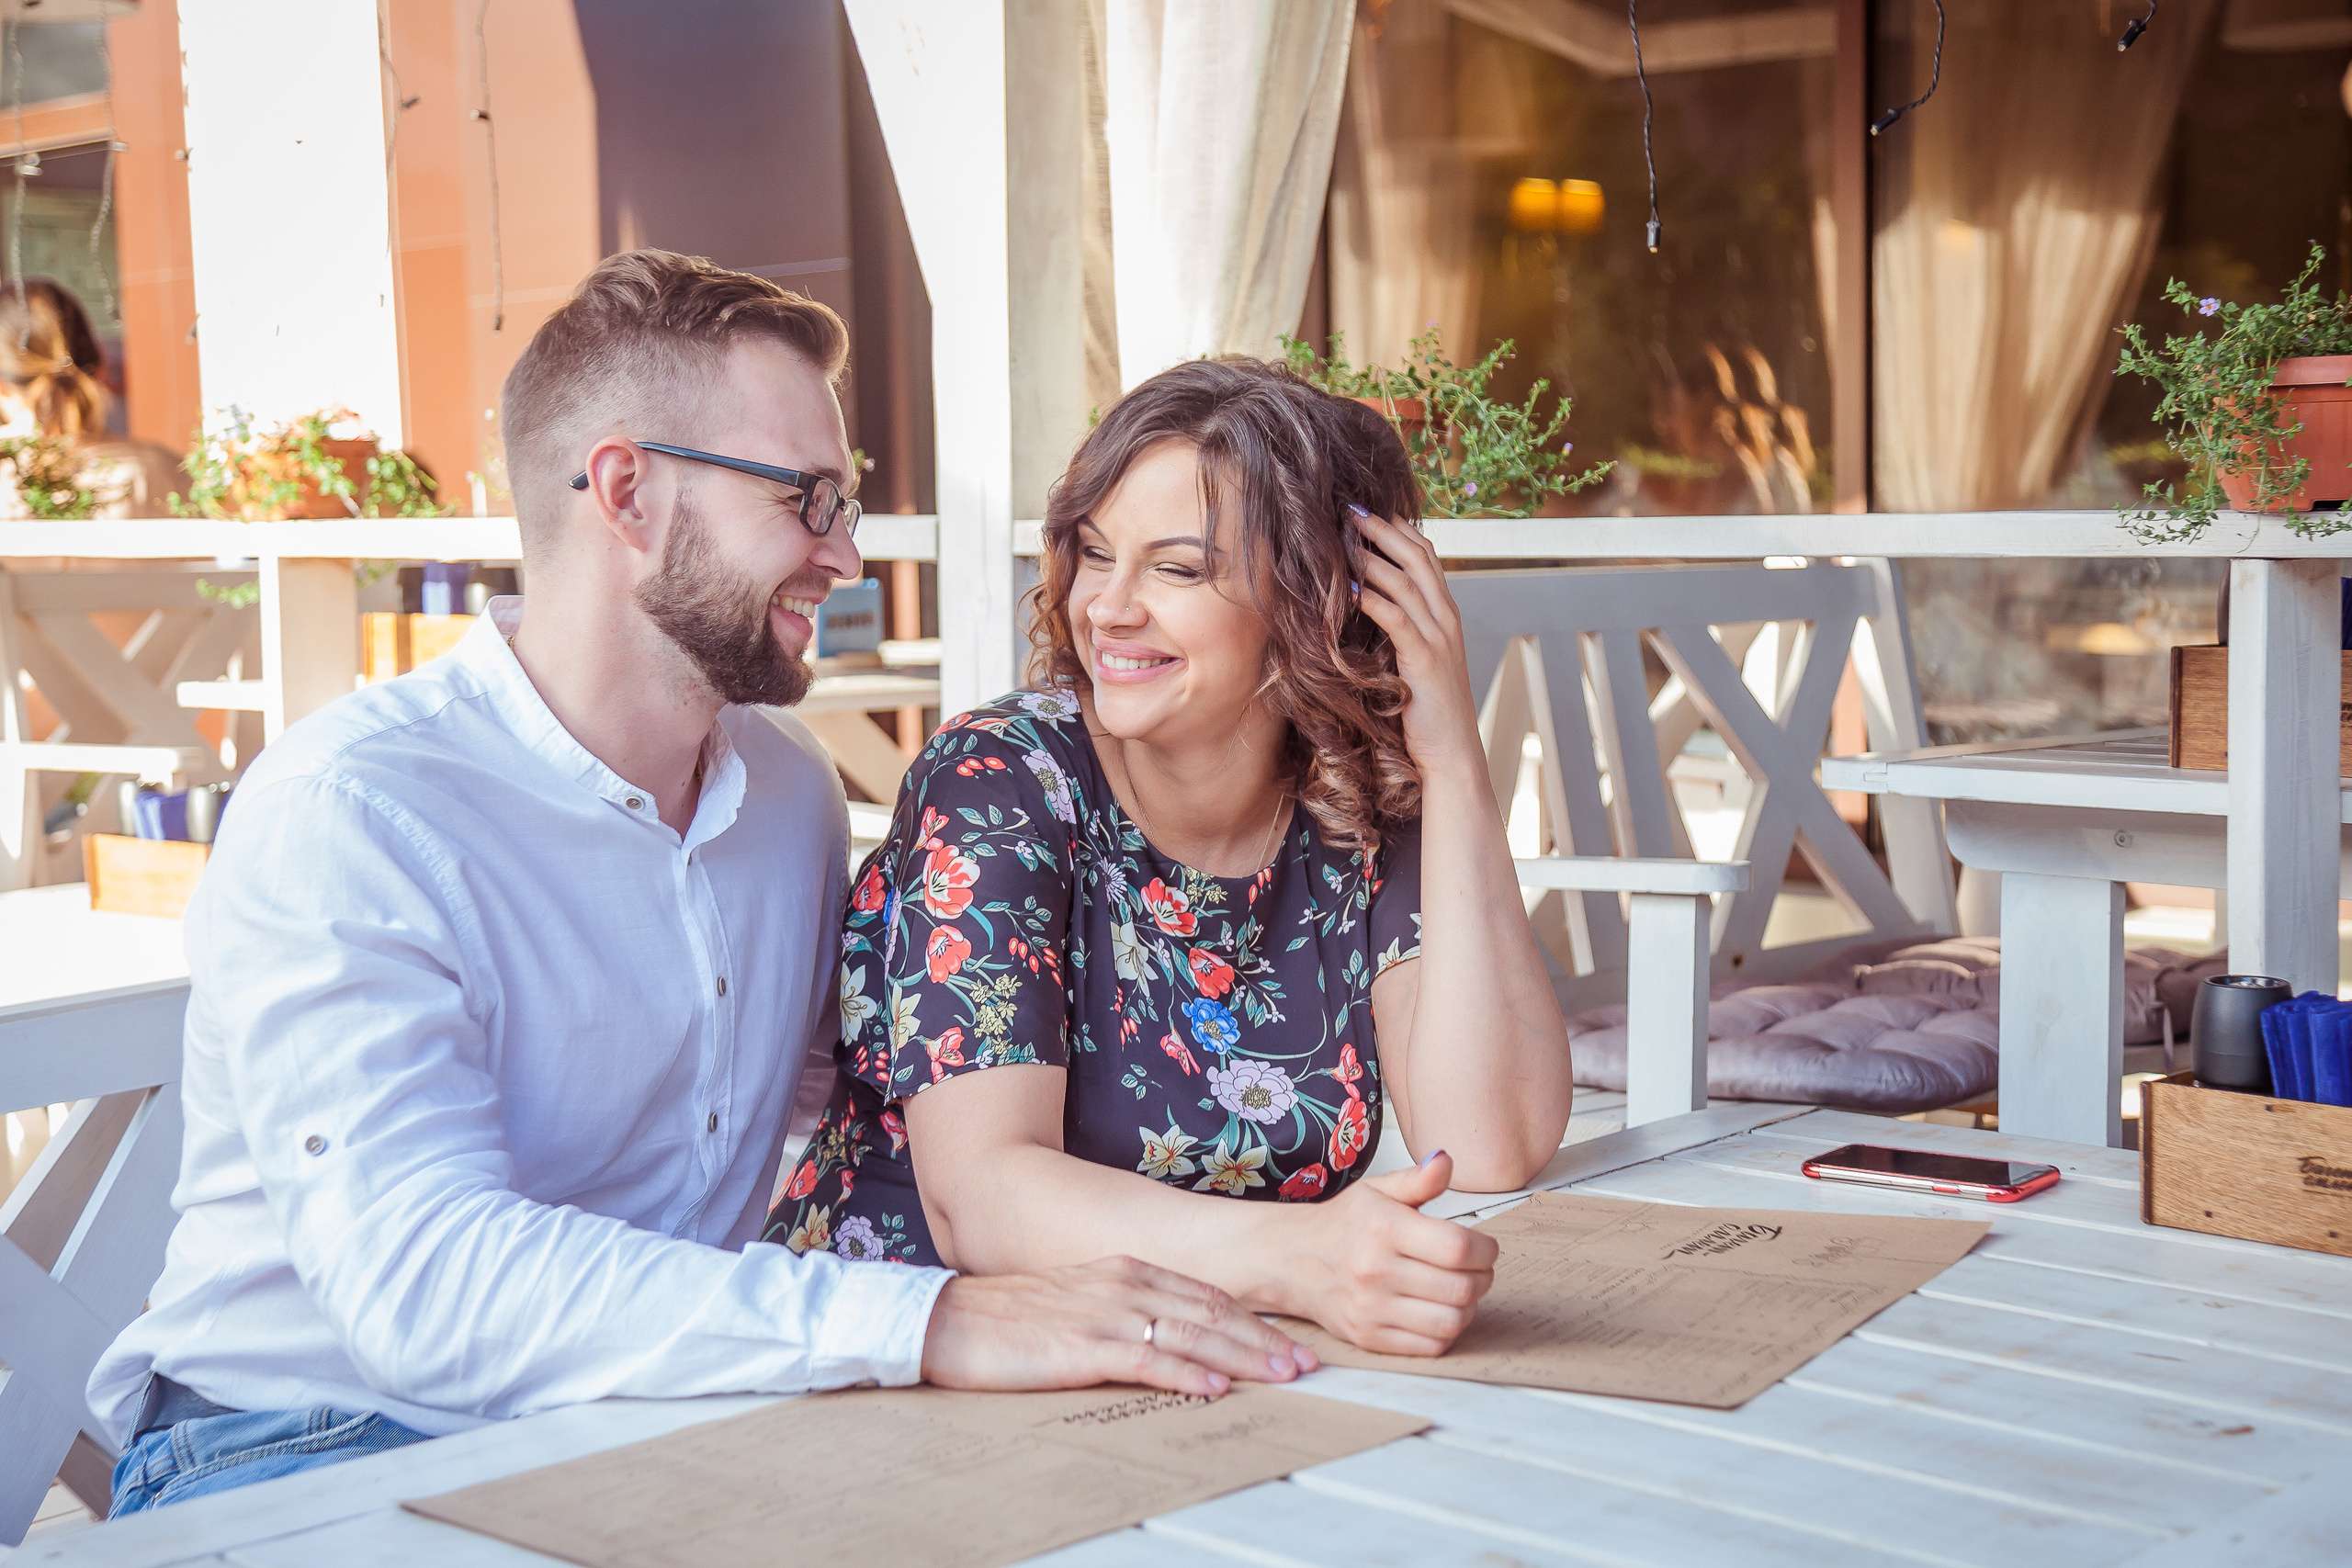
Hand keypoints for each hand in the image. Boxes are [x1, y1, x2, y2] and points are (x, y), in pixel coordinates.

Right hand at [919, 1255, 1318, 1396]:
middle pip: (1210, 1312)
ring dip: (1242, 1357)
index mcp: (1123, 1270)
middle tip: (1305, 1363)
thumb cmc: (1009, 1318)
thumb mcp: (1077, 1304)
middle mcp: (1122, 1284)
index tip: (1288, 1342)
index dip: (1252, 1320)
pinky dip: (1185, 1375)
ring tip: (1280, 1376)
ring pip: (1190, 1334)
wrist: (946, 1319)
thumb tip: (1169, 1343)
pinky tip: (1213, 1387)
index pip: (1205, 1295)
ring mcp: (1104, 1314)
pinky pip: (1145, 1360)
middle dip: (1263, 1339)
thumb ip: (1124, 1315)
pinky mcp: (1081, 1346)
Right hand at [1284, 1150, 1496, 1355]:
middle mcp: (1376, 1270)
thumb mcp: (1377, 1191)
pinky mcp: (1369, 1337)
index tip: (1485, 1246)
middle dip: (1483, 1278)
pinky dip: (1445, 1331)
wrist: (1291, 1259)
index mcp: (1384, 1228)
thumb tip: (1446, 1162)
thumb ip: (1418, 1180)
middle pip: (1461, 1288)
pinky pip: (1430, 1346)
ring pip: (1450, 1321)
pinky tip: (1438, 1310)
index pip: (1458, 1247)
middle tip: (1478, 1269)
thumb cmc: (1341, 1225)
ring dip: (1468, 1307)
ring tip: (1460, 1290)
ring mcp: (1371, 1309)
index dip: (1485, 1249)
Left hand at [1348, 509, 1483, 775]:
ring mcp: (1439, 639)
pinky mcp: (1425, 661)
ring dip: (1372, 556)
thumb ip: (1401, 629)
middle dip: (1383, 529)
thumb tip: (1364, 602)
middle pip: (1417, 557)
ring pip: (1406, 582)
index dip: (1398, 529)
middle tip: (1350, 509)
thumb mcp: (1417, 659)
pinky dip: (1372, 599)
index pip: (1425, 556)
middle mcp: (1446, 619)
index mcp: (1445, 615)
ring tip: (1342, 537)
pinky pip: (1397, 619)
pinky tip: (1349, 588)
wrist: (1452, 753)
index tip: (1368, 509)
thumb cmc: (1427, 711)